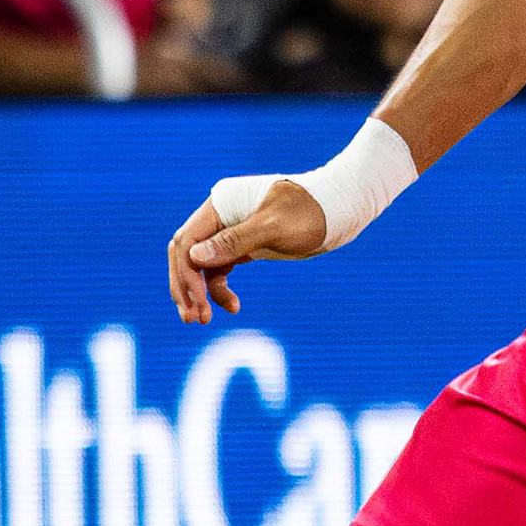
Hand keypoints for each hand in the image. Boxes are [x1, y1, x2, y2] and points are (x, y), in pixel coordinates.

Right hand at [166, 178, 329, 324]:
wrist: (340, 210)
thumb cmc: (311, 212)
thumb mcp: (275, 227)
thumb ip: (235, 241)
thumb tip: (194, 256)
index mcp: (220, 205)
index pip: (187, 241)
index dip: (186, 273)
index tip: (197, 301)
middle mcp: (220, 217)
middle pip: (187, 254)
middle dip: (186, 287)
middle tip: (191, 319)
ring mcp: (231, 232)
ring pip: (201, 266)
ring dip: (200, 293)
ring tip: (203, 320)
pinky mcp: (244, 247)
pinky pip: (220, 271)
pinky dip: (219, 290)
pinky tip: (233, 307)